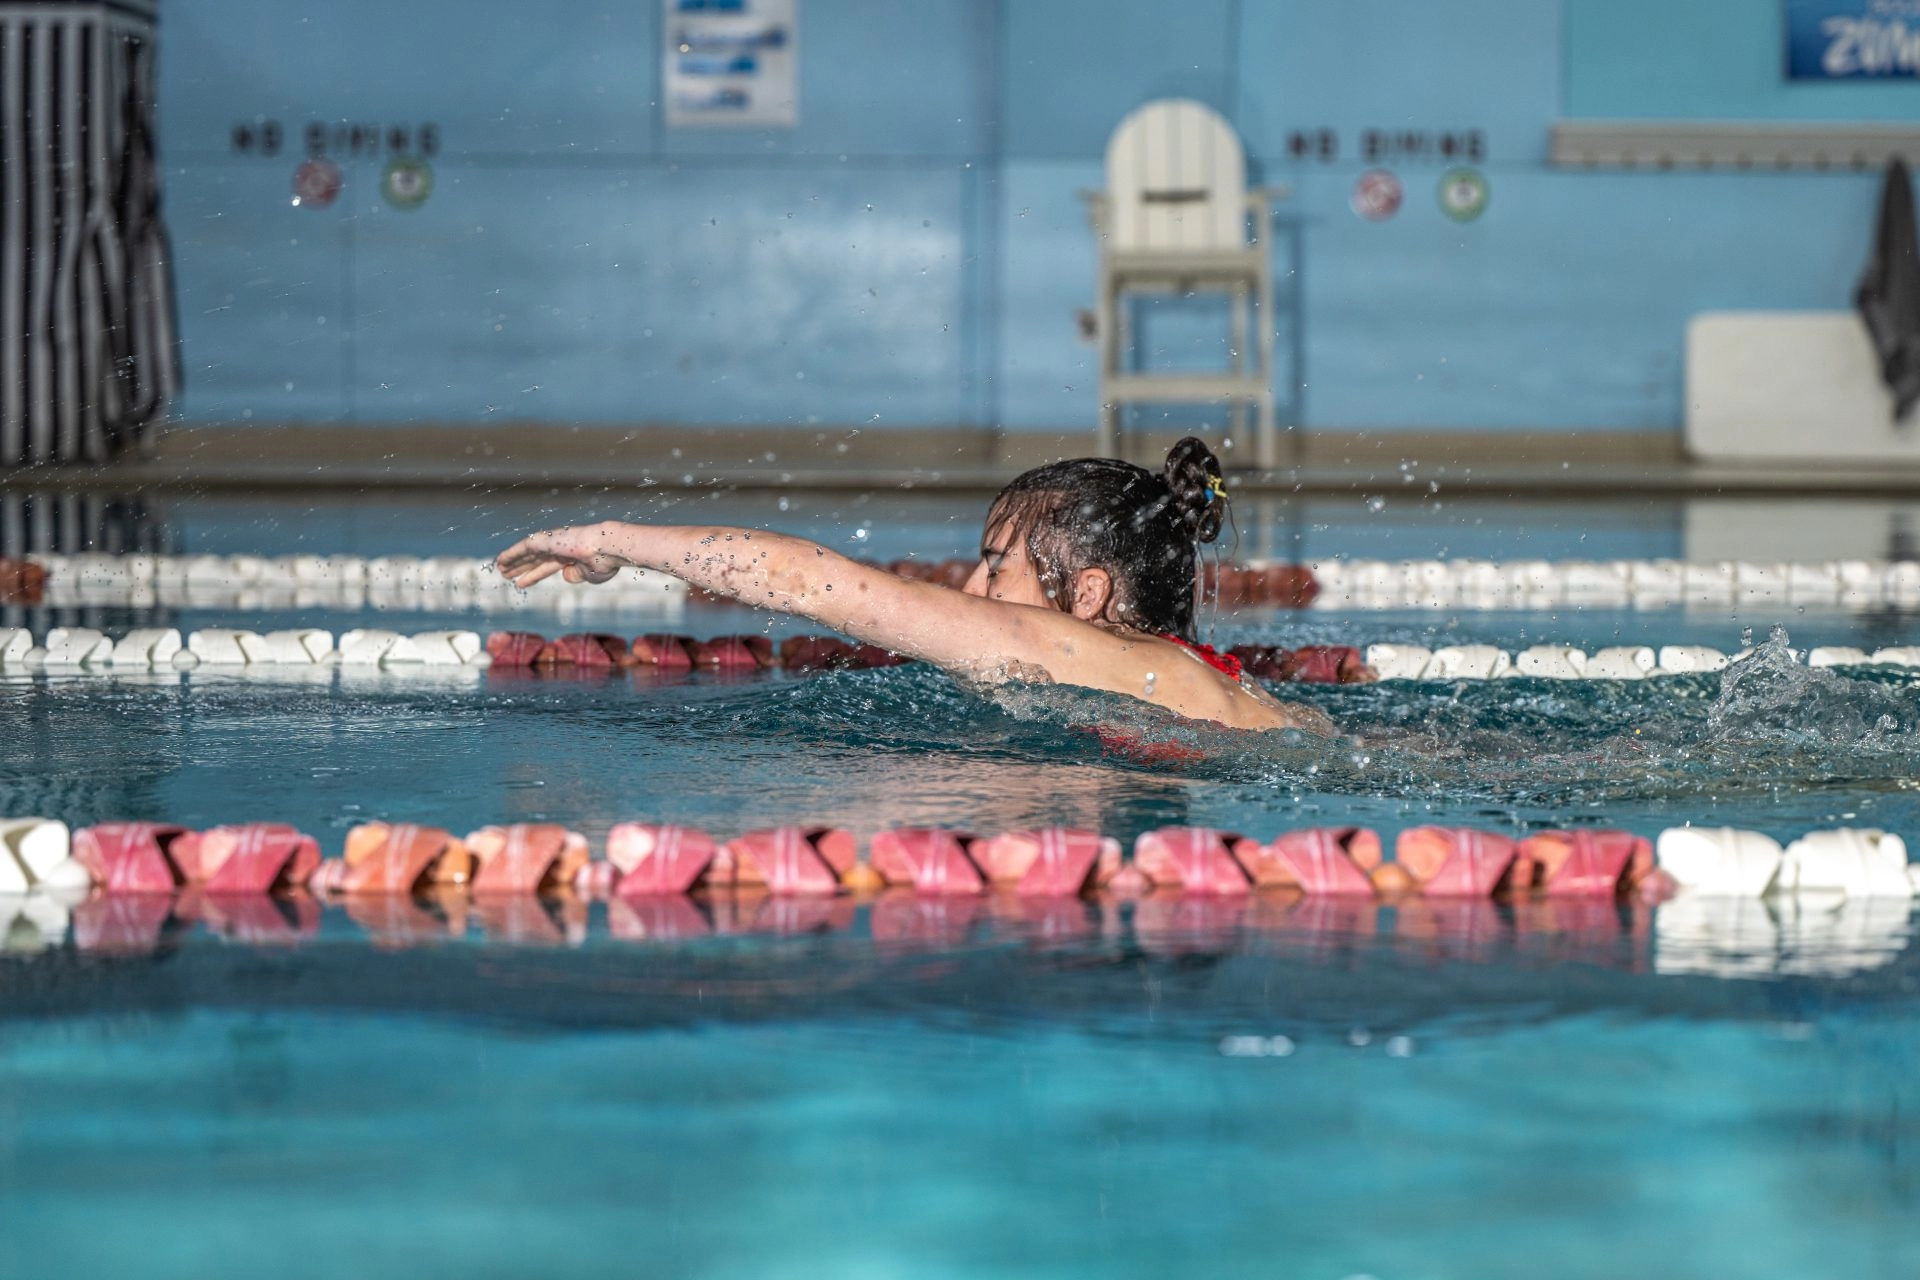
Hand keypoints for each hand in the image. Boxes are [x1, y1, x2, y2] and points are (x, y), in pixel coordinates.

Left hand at [495, 525, 625, 588]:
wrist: (607, 548)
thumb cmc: (604, 562)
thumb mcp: (590, 575)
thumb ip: (577, 576)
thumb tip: (566, 576)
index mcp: (570, 557)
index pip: (546, 567)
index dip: (533, 575)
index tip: (522, 582)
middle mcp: (559, 549)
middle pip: (534, 560)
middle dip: (521, 567)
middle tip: (507, 574)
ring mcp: (551, 543)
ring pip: (526, 554)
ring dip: (512, 562)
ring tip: (500, 569)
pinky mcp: (544, 540)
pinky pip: (522, 547)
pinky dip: (511, 554)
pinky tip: (500, 561)